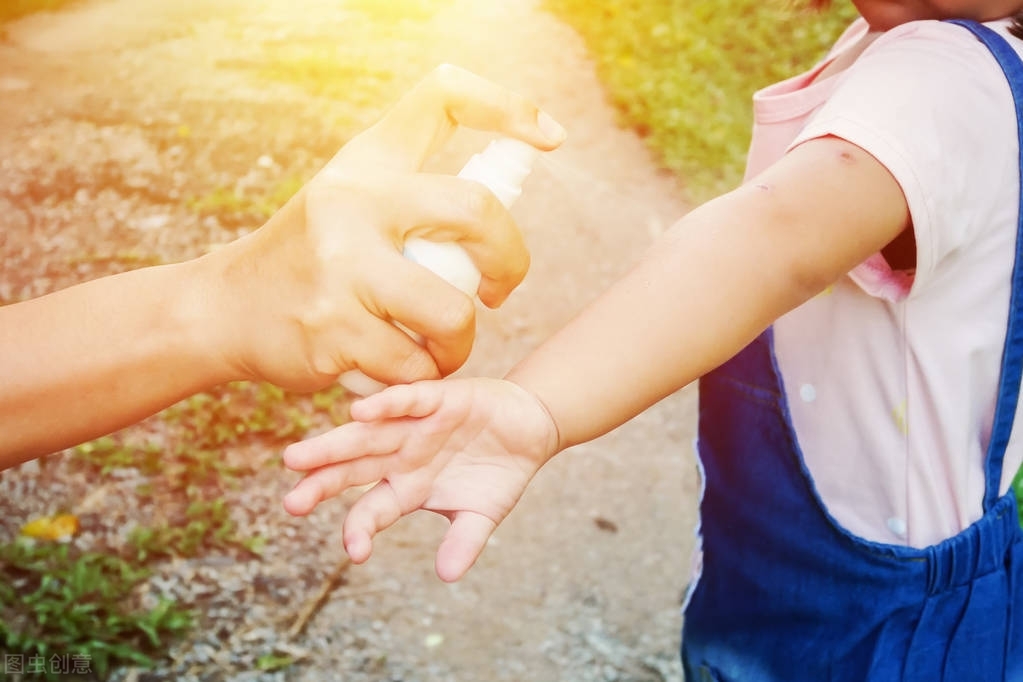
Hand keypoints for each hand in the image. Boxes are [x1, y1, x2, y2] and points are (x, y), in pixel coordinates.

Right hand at [204, 65, 565, 391]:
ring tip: (439, 348)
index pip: (443, 99)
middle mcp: (353, 200)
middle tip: (497, 291)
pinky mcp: (331, 330)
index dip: (508, 107)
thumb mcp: (349, 198)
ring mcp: (340, 266)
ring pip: (452, 313)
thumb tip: (501, 202)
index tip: (551, 137)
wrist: (225, 310)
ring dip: (460, 344)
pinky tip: (396, 367)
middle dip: (510, 262)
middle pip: (477, 211)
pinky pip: (413, 365)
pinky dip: (418, 375)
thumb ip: (413, 193)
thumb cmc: (310, 256)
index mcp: (366, 164)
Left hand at [282, 378, 559, 580]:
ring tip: (298, 459)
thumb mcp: (483, 514)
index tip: (355, 552)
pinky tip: (359, 412)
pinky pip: (406, 401)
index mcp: (406, 487)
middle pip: (353, 471)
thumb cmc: (499, 470)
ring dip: (334, 446)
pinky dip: (385, 405)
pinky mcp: (438, 399)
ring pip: (367, 436)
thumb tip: (448, 575)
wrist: (530, 424)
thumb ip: (465, 541)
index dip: (360, 529)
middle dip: (321, 485)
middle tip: (290, 504)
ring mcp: (415, 427)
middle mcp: (401, 456)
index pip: (372, 510)